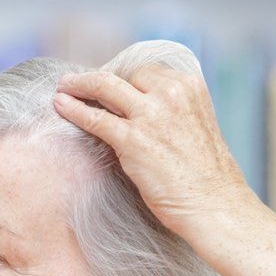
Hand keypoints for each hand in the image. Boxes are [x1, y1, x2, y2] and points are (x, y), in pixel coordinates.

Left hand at [52, 64, 256, 240]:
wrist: (215, 204)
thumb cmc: (205, 175)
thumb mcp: (195, 125)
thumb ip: (171, 111)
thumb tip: (139, 109)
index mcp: (188, 86)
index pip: (144, 71)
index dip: (120, 76)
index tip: (104, 83)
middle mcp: (171, 93)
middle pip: (122, 75)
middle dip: (96, 78)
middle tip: (76, 82)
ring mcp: (151, 114)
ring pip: (104, 87)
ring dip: (78, 85)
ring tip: (62, 87)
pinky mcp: (134, 140)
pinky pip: (95, 118)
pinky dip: (73, 109)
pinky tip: (60, 106)